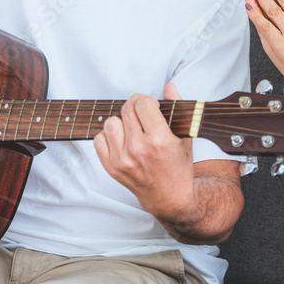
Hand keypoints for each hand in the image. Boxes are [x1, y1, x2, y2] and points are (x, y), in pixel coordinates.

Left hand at [94, 83, 198, 224]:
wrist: (168, 197)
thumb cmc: (178, 166)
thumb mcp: (185, 136)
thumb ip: (177, 107)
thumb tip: (169, 86)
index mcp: (159, 140)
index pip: (142, 103)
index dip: (147, 100)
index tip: (151, 106)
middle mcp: (138, 149)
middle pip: (126, 109)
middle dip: (135, 108)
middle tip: (143, 116)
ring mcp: (122, 160)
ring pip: (110, 122)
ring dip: (121, 122)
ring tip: (132, 130)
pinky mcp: (111, 168)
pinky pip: (99, 139)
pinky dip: (109, 137)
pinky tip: (122, 140)